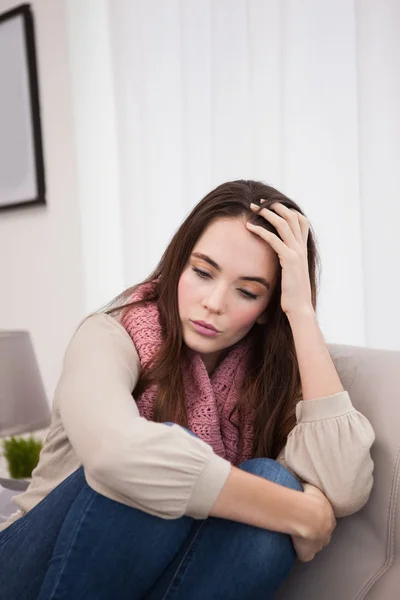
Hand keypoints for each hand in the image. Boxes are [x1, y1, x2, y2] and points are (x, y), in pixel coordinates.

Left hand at [246, 201, 312, 316]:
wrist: (300, 309)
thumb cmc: (293, 295)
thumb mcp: (291, 274)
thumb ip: (287, 263)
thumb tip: (277, 260)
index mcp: (303, 250)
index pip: (301, 221)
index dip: (288, 210)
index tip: (272, 205)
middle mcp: (302, 248)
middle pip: (292, 217)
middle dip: (275, 206)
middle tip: (259, 202)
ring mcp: (297, 253)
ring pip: (283, 224)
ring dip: (267, 213)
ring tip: (252, 208)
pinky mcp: (289, 260)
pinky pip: (274, 240)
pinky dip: (261, 230)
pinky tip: (249, 227)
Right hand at [292, 483, 335, 561]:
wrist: (306, 515)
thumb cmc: (309, 499)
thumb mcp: (310, 488)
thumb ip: (309, 490)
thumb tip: (303, 486)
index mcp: (329, 518)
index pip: (325, 521)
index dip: (315, 519)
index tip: (306, 516)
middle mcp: (327, 533)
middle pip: (322, 535)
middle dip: (314, 532)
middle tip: (301, 525)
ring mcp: (318, 545)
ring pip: (314, 545)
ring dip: (307, 542)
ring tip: (295, 535)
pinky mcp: (308, 553)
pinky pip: (305, 556)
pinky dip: (300, 553)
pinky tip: (292, 546)